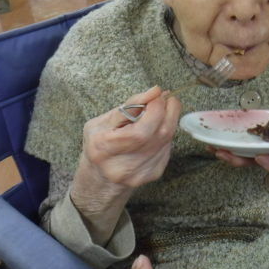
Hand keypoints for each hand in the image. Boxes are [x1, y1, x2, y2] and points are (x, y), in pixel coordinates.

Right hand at [70, 86, 180, 243]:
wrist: (100, 177)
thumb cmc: (99, 143)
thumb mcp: (103, 121)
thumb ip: (129, 105)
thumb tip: (154, 92)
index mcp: (104, 149)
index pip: (141, 130)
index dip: (156, 109)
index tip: (158, 94)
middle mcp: (123, 166)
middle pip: (160, 135)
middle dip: (168, 112)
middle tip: (166, 99)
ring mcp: (140, 174)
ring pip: (166, 140)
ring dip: (168, 122)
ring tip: (158, 114)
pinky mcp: (153, 175)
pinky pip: (167, 149)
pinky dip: (165, 136)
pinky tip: (155, 132)